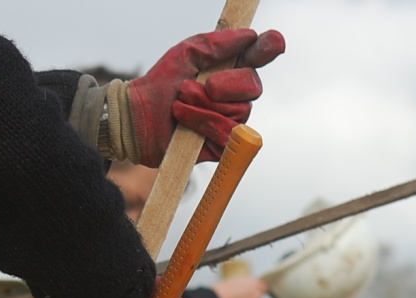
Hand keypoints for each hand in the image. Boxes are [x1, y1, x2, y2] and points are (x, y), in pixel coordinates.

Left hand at [127, 28, 284, 165]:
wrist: (139, 117)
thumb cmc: (161, 84)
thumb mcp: (185, 54)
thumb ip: (216, 44)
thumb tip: (249, 34)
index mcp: (230, 69)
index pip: (258, 57)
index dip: (270, 48)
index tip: (275, 41)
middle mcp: (236, 95)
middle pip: (253, 86)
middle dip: (222, 85)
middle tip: (190, 87)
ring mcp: (232, 120)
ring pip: (237, 112)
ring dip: (201, 107)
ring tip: (180, 106)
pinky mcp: (224, 144)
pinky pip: (227, 133)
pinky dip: (201, 124)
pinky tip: (184, 123)